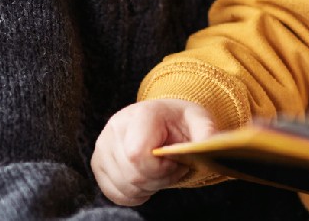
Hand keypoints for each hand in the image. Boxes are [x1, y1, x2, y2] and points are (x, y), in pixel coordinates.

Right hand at [91, 98, 217, 205]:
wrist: (161, 118)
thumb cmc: (180, 120)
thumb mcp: (199, 119)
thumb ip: (206, 131)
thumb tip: (210, 146)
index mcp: (140, 115)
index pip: (137, 155)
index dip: (160, 169)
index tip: (176, 162)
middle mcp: (115, 128)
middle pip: (131, 174)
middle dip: (158, 180)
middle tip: (173, 169)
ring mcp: (102, 147)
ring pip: (122, 186)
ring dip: (147, 188)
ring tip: (161, 172)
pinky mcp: (98, 163)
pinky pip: (113, 193)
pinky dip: (133, 194)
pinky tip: (147, 181)